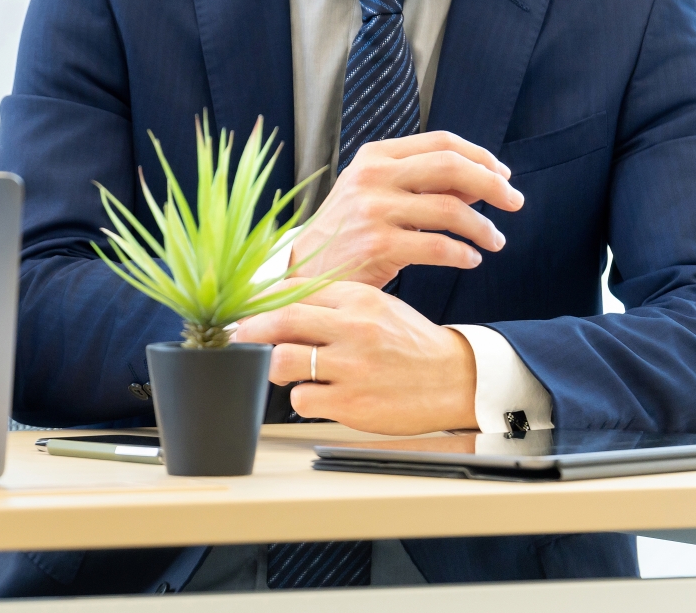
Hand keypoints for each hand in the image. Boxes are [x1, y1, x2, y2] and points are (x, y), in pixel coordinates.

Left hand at [233, 280, 475, 434]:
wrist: (455, 379)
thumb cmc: (410, 343)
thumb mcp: (376, 307)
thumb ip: (332, 303)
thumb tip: (279, 306)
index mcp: (358, 299)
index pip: (294, 292)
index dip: (261, 302)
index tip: (246, 310)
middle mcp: (354, 328)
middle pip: (281, 321)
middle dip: (250, 329)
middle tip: (240, 336)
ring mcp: (352, 367)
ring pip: (283, 361)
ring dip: (272, 365)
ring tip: (283, 368)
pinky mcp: (352, 403)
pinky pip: (302, 398)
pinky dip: (300, 397)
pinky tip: (315, 394)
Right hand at [290, 131, 521, 287]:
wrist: (308, 268)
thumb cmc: (350, 230)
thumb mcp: (376, 193)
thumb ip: (421, 183)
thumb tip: (479, 184)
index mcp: (376, 156)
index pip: (441, 143)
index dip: (480, 156)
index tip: (504, 174)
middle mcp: (373, 177)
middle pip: (450, 167)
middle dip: (493, 184)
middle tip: (515, 202)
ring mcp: (373, 210)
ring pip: (450, 209)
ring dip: (483, 227)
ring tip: (495, 241)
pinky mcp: (378, 246)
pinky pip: (438, 247)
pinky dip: (463, 254)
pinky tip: (471, 260)